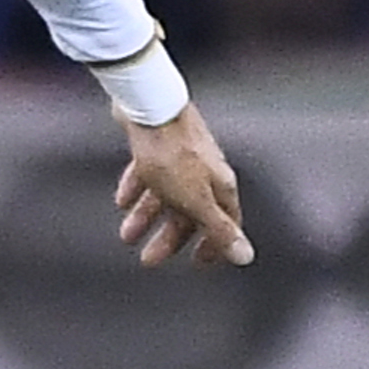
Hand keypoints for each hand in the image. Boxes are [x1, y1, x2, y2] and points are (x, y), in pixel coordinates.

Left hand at [115, 103, 253, 268]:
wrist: (152, 107)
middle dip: (170, 238)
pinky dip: (137, 188)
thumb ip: (219, 229)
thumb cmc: (175, 154)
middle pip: (189, 212)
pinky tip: (123, 200)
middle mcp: (204, 172)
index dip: (213, 244)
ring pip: (166, 194)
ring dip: (146, 216)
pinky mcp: (158, 143)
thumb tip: (246, 255)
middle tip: (150, 259)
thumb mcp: (197, 201)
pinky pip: (148, 172)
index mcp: (219, 187)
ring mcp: (181, 157)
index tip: (198, 262)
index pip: (223, 224)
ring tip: (127, 235)